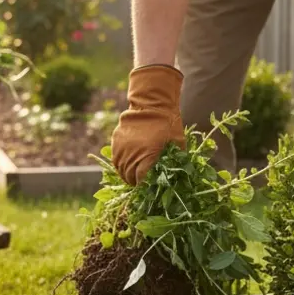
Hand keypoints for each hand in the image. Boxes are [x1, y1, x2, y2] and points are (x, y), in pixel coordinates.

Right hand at [110, 65, 185, 184]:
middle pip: (130, 179)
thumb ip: (175, 162)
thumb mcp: (177, 145)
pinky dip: (121, 165)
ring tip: (135, 177)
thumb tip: (177, 178)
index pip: (142, 183)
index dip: (147, 188)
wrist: (152, 104)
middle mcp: (131, 156)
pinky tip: (128, 165)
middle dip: (137, 184)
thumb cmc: (169, 125)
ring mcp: (121, 149)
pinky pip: (116, 160)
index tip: (151, 190)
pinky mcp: (116, 142)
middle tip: (144, 185)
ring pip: (121, 171)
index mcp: (147, 159)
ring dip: (127, 176)